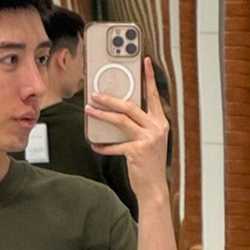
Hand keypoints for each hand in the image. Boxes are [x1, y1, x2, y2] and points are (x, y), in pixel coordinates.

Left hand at [85, 56, 169, 200]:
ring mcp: (147, 139)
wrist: (154, 187)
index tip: (145, 61)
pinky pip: (115, 145)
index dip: (149, 77)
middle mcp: (156, 128)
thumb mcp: (149, 141)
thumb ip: (139, 127)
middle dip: (110, 98)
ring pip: (121, 120)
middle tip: (95, 93)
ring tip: (89, 109)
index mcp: (160, 122)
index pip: (153, 95)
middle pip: (130, 106)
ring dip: (102, 114)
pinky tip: (94, 145)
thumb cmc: (149, 164)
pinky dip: (103, 146)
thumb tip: (118, 115)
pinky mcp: (137, 151)